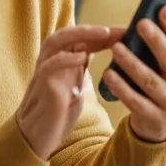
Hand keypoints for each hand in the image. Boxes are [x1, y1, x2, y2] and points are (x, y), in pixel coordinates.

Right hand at [17, 25, 124, 158]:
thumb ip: (80, 68)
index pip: (81, 39)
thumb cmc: (58, 111)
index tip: (126, 32)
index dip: (103, 34)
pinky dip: (65, 58)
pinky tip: (82, 56)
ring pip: (55, 41)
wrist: (39, 136)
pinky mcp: (42, 85)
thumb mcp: (74, 85)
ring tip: (102, 32)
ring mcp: (45, 70)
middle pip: (68, 34)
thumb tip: (92, 51)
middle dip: (93, 29)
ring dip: (79, 34)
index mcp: (62, 60)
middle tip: (118, 29)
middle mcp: (52, 60)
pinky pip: (49, 66)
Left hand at [102, 3, 165, 142]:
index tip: (163, 9)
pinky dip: (121, 87)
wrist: (162, 120)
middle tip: (140, 23)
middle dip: (156, 41)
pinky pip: (135, 101)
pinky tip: (109, 73)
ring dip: (132, 63)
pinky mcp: (154, 118)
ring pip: (150, 81)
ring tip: (116, 47)